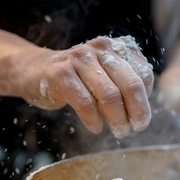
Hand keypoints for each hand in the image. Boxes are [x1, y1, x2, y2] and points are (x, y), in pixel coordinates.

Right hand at [7, 36, 153, 137]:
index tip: (140, 117)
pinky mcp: (60, 74)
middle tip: (136, 128)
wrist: (33, 71)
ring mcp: (79, 59)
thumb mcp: (102, 75)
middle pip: (131, 85)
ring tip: (118, 131)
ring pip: (110, 95)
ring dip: (117, 119)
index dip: (146, 100)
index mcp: (115, 48)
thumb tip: (142, 112)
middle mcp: (100, 49)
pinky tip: (95, 127)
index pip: (143, 74)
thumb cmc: (74, 79)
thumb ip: (122, 85)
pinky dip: (94, 120)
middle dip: (137, 112)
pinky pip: (85, 103)